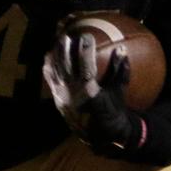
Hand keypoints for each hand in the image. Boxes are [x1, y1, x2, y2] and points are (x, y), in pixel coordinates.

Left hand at [42, 34, 138, 153]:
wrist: (100, 135)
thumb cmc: (113, 110)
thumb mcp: (119, 91)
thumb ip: (120, 70)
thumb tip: (122, 49)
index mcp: (89, 92)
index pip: (86, 65)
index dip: (85, 49)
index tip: (87, 36)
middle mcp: (73, 94)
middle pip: (66, 66)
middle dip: (65, 49)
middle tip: (67, 35)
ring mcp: (63, 97)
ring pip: (56, 72)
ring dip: (56, 55)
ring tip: (58, 42)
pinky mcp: (58, 100)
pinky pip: (50, 81)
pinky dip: (49, 67)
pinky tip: (48, 56)